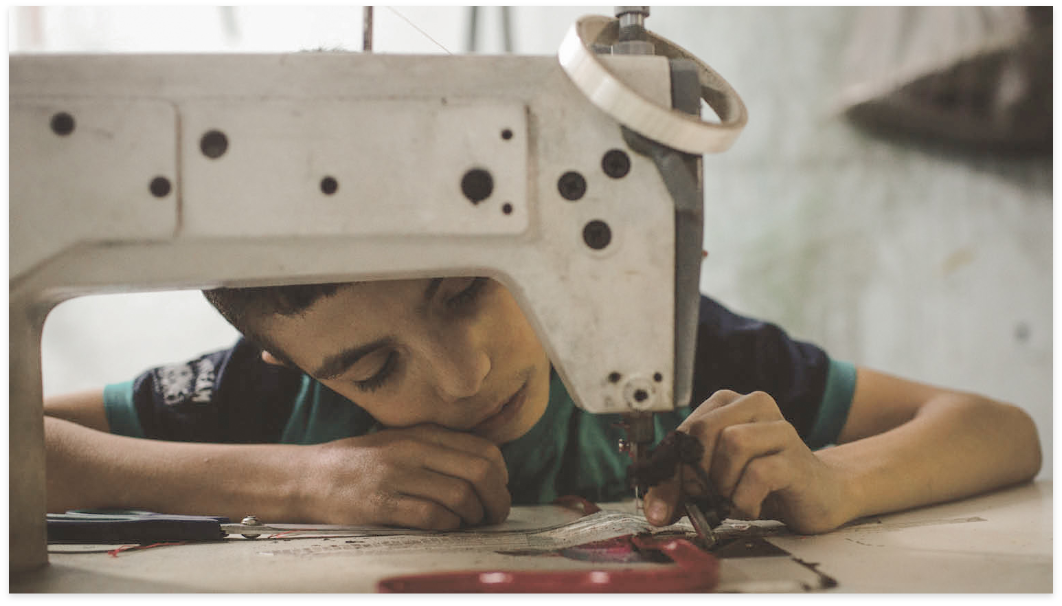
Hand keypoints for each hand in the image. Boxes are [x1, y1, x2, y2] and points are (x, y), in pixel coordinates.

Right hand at [301, 424, 510, 529]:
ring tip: (469, 524)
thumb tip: (486, 472)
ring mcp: (397, 475)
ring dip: (473, 516)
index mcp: (424, 434)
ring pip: (460, 495)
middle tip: (494, 516)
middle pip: (480, 472)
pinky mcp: (381, 503)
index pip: (484, 450)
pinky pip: (431, 515)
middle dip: (496, 500)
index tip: (498, 492)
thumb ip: (439, 450)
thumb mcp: (403, 443)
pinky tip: (445, 526)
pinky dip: (447, 525)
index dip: (501, 476)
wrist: (309, 476)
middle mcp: (414, 449)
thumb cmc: (362, 464)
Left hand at [643, 390, 848, 534]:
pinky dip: (745, 500)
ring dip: (724, 484)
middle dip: (693, 475)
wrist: (820, 493)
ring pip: (732, 443)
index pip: (683, 431)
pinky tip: (752, 507)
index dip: (667, 472)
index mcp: (728, 403)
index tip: (658, 508)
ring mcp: (779, 428)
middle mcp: (754, 406)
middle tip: (701, 501)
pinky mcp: (796, 457)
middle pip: (703, 430)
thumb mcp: (716, 478)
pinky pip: (758, 474)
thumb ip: (685, 485)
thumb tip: (656, 509)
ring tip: (732, 501)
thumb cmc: (764, 481)